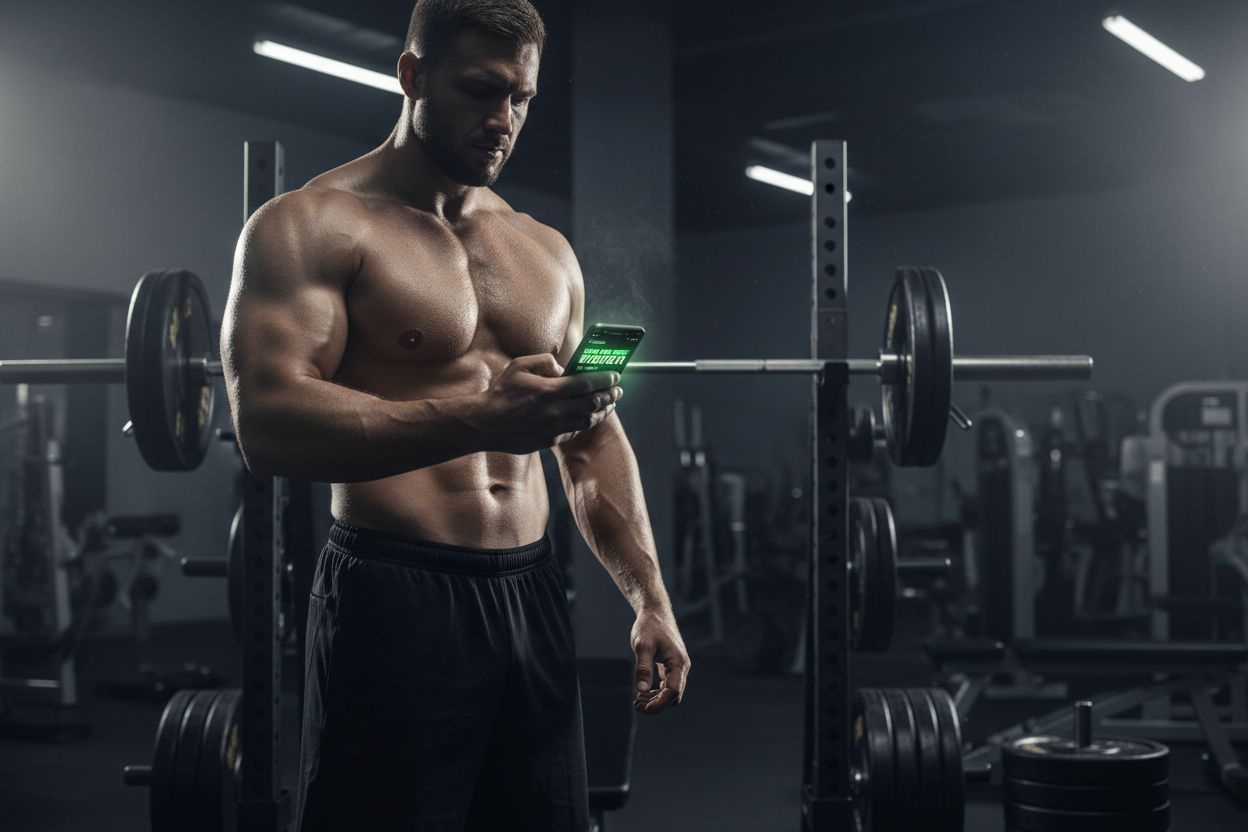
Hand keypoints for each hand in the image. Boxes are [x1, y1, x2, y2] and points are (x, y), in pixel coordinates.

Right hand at [468, 354, 622, 453]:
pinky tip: (588, 417)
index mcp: (550, 390)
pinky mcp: (549, 440)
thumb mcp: (520, 365)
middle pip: (593, 403)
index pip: (588, 383)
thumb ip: (545, 361)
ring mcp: (554, 428)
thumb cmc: (501, 392)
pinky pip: (574, 431)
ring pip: (587, 420)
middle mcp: (556, 410)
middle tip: (618, 390)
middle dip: (609, 396)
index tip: (615, 376)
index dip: (605, 379)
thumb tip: (563, 369)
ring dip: (601, 411)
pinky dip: (585, 423)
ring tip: (609, 405)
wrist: (485, 424)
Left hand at [631, 607, 689, 714]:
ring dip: (656, 700)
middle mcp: (682, 667)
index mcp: (679, 662)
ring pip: (671, 692)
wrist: (655, 612)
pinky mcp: (671, 666)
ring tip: (637, 702)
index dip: (660, 703)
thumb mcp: (642, 646)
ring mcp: (677, 667)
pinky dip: (656, 693)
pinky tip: (642, 694)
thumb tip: (642, 690)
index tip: (644, 708)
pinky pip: (667, 685)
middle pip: (674, 696)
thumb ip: (643, 668)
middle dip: (657, 704)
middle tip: (636, 706)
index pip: (674, 691)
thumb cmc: (649, 627)